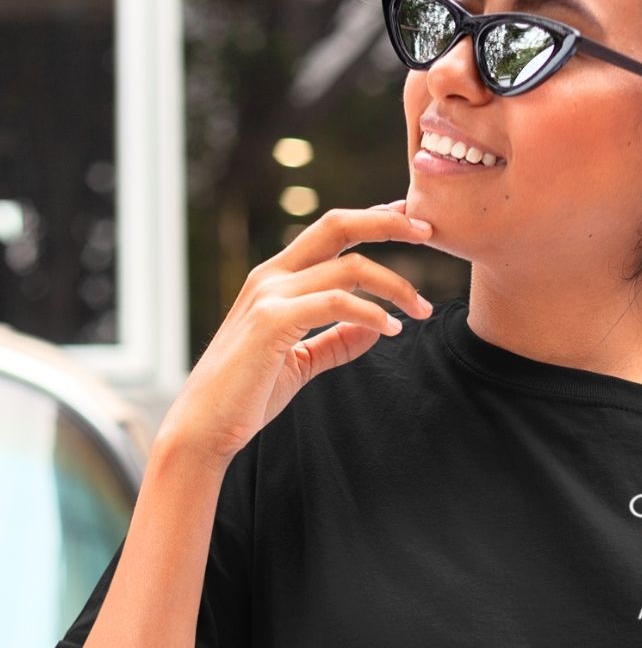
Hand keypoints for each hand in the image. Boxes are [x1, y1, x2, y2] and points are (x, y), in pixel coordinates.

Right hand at [156, 200, 433, 464]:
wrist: (205, 426)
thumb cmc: (249, 395)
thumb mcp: (302, 360)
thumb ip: (338, 339)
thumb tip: (379, 325)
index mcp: (276, 278)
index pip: (331, 231)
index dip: (373, 221)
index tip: (412, 222)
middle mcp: (271, 276)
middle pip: (338, 225)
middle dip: (388, 224)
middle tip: (429, 232)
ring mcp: (269, 296)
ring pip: (348, 267)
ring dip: (396, 286)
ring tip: (423, 310)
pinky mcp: (272, 323)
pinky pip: (336, 303)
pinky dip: (372, 313)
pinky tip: (392, 329)